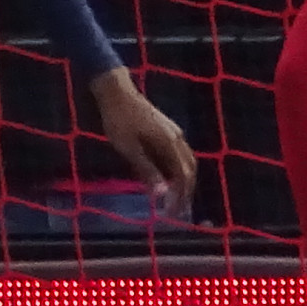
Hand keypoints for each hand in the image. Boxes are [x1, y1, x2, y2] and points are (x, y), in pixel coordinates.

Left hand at [87, 66, 194, 217]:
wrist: (116, 91)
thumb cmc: (119, 120)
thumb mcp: (128, 147)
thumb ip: (146, 170)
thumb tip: (160, 193)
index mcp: (170, 144)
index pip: (183, 177)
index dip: (179, 197)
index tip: (171, 214)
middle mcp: (177, 139)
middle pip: (190, 170)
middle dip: (186, 192)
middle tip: (176, 211)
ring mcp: (174, 133)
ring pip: (186, 162)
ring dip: (182, 181)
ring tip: (173, 197)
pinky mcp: (167, 130)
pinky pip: (178, 155)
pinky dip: (175, 170)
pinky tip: (165, 177)